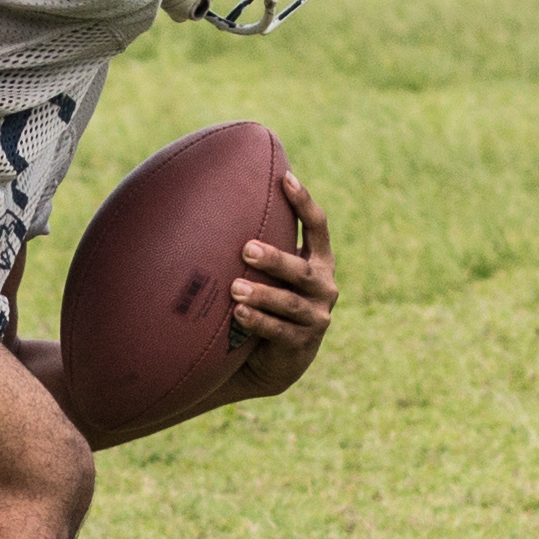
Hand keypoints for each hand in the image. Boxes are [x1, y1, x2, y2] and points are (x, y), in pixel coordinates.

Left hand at [218, 171, 336, 400]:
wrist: (272, 360)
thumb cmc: (266, 303)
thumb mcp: (268, 274)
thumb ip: (258, 248)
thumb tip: (215, 204)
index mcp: (319, 262)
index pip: (318, 227)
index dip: (303, 203)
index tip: (284, 178)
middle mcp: (324, 287)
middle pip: (301, 269)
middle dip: (275, 258)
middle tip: (246, 248)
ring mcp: (316, 317)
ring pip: (289, 303)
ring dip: (262, 294)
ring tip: (235, 288)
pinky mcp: (303, 344)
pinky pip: (280, 331)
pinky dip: (258, 322)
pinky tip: (238, 315)